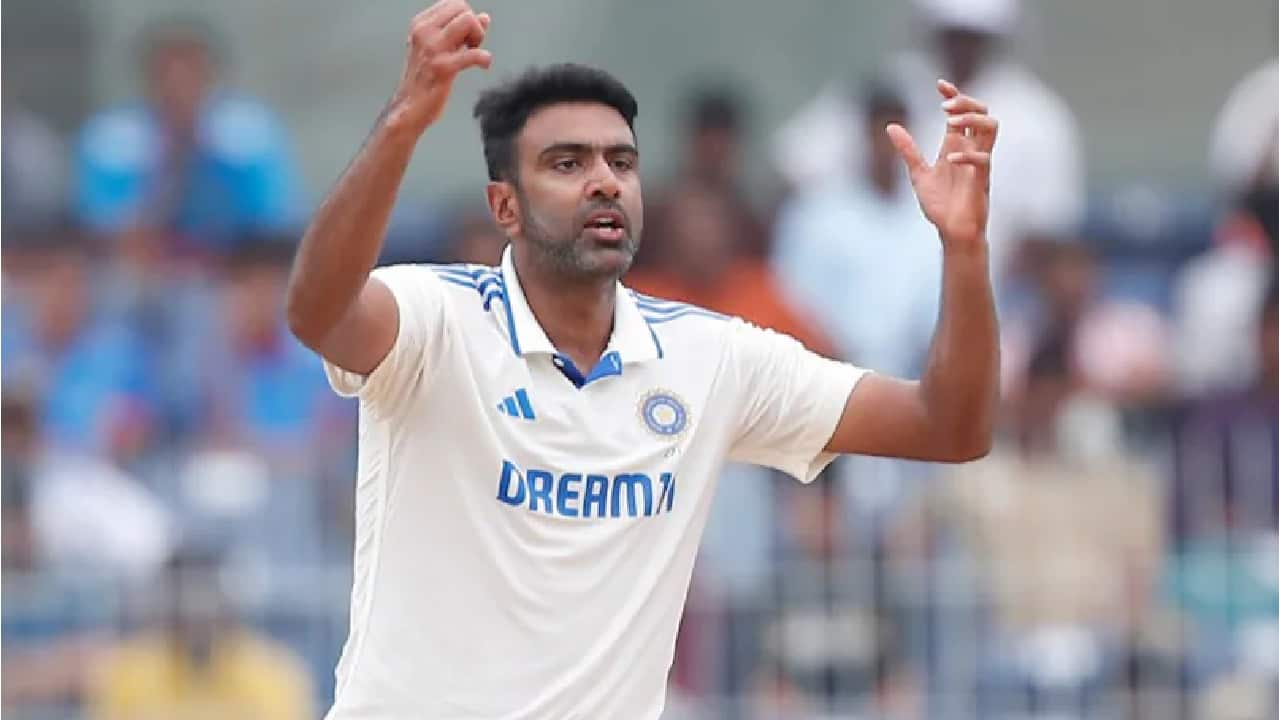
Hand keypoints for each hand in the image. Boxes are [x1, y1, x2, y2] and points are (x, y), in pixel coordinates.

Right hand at [386, 0, 492, 133]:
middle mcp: (424, 32)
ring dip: (478, 37)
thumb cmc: (424, 80)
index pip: (454, 3)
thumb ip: (460, 32)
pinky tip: (484, 65)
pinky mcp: (444, 68)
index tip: (465, 37)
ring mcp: (433, 49)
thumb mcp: (439, 49)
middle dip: (474, 25)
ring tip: (473, 52)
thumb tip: (484, 17)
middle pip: (462, 8)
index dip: (467, 18)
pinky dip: (484, 58)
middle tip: (471, 45)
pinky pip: (474, 54)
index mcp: (420, 24)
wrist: (409, 108)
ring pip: (468, 21)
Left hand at [887, 80, 997, 251]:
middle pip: (981, 112)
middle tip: (944, 106)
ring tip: (951, 121)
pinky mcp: (981, 180)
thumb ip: (908, 150)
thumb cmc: (940, 205)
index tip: (939, 85)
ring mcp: (978, 163)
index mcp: (955, 146)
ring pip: (991, 128)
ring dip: (973, 119)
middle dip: (966, 102)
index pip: (960, 112)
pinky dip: (968, 155)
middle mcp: (969, 149)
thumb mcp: (918, 174)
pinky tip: (951, 158)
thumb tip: (891, 126)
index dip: (953, 95)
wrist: (951, 232)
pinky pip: (983, 159)